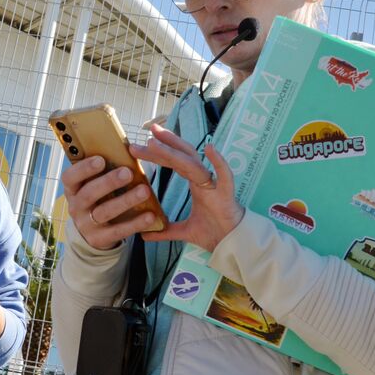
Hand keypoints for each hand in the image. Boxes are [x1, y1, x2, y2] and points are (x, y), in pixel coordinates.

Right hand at [61, 155, 160, 250]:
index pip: (70, 177)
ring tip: (144, 191)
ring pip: (105, 212)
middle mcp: (76, 207)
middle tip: (128, 172)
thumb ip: (104, 172)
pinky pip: (118, 231)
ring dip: (125, 201)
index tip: (100, 159)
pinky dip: (135, 223)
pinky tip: (150, 215)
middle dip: (108, 182)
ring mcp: (86, 225)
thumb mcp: (94, 186)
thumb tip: (128, 151)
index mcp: (73, 189)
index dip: (83, 168)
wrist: (94, 232)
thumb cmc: (99, 199)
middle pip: (88, 194)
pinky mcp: (99, 239)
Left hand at [130, 123, 243, 252]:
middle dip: (165, 143)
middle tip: (148, 130)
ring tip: (156, 141)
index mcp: (195, 184)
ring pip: (193, 163)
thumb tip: (145, 234)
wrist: (232, 244)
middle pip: (182, 156)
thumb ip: (165, 231)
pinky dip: (218, 163)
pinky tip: (210, 149)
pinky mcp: (226, 194)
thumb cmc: (214, 232)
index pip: (175, 162)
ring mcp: (214, 184)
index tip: (141, 144)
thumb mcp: (183, 231)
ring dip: (174, 151)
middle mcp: (203, 180)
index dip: (160, 152)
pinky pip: (224, 175)